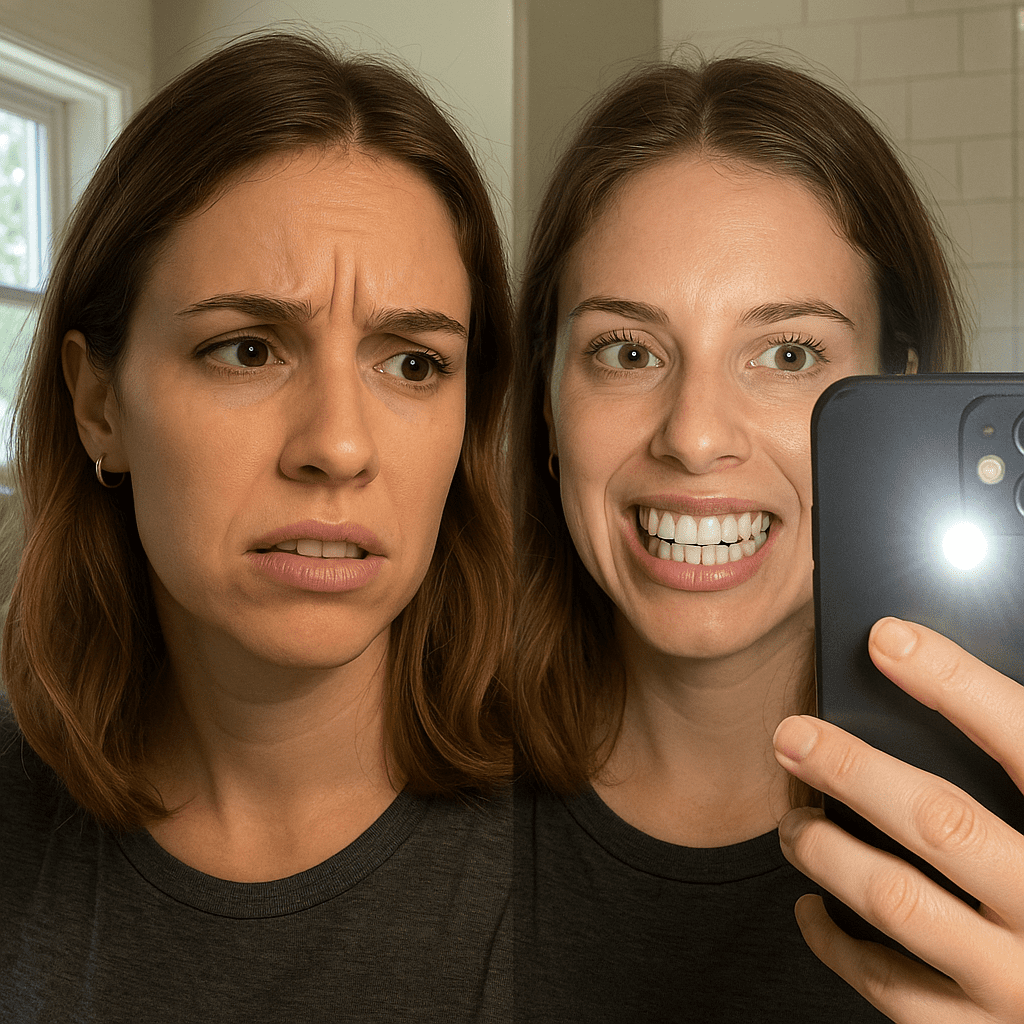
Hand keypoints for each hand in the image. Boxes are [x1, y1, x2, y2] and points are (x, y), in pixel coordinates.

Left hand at [773, 617, 1023, 1021]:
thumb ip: (1021, 768)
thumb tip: (948, 686)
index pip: (1023, 742)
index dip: (953, 682)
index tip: (886, 638)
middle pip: (940, 822)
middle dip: (852, 769)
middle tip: (792, 734)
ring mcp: (1021, 984)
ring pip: (897, 900)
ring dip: (826, 849)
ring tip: (793, 822)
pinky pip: (891, 989)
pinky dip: (835, 943)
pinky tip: (812, 905)